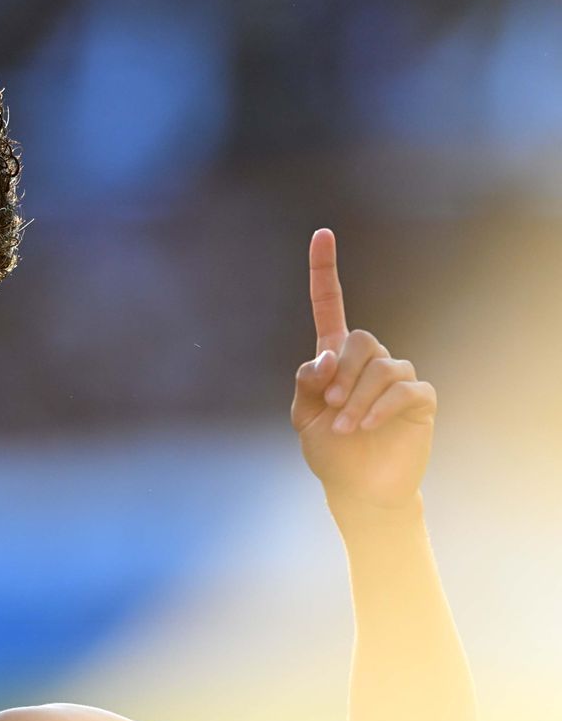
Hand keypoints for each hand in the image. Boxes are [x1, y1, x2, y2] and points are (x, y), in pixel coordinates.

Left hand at [291, 229, 435, 509]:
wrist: (357, 487)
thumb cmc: (328, 450)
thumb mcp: (302, 416)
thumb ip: (306, 383)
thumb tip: (326, 359)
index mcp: (335, 358)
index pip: (330, 305)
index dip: (324, 270)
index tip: (321, 233)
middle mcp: (369, 360)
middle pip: (361, 339)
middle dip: (341, 375)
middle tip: (329, 408)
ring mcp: (397, 377)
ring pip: (382, 367)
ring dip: (356, 401)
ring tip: (345, 429)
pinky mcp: (419, 400)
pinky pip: (404, 389)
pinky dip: (380, 407)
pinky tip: (368, 427)